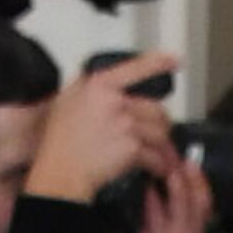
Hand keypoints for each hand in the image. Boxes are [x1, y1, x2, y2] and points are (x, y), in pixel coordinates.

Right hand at [29, 50, 179, 201]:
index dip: (158, 63)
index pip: (136, 68)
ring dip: (163, 146)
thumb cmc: (58, 142)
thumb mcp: (66, 100)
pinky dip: (159, 165)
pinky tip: (157, 169)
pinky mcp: (132, 148)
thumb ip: (86, 88)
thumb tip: (97, 82)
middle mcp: (115, 101)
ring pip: (160, 132)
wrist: (59, 171)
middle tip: (161, 132)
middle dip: (162, 124)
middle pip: (156, 108)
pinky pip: (156, 156)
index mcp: (100, 85)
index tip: (173, 60)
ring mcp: (125, 124)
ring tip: (161, 154)